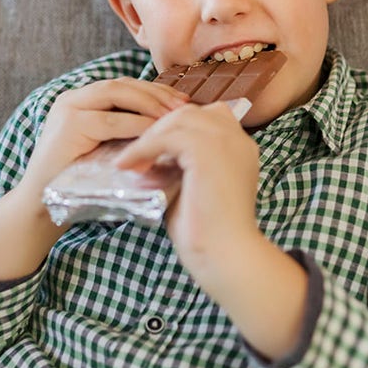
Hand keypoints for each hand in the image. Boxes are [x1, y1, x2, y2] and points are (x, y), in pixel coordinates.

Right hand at [20, 78, 189, 195]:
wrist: (42, 209)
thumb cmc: (80, 186)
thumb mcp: (108, 151)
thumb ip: (128, 134)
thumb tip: (172, 128)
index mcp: (82, 101)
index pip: (125, 86)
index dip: (156, 91)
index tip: (184, 102)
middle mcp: (73, 98)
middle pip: (123, 84)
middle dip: (157, 93)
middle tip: (186, 106)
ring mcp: (68, 109)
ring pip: (116, 94)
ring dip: (150, 104)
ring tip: (175, 116)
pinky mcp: (68, 126)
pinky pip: (109, 121)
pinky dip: (136, 125)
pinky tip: (157, 132)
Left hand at [114, 101, 262, 283]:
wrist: (225, 255)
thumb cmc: (208, 233)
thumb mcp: (193, 189)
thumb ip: (180, 168)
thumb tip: (149, 158)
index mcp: (239, 149)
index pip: (207, 117)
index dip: (178, 128)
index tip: (153, 149)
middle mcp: (238, 139)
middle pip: (191, 112)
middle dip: (160, 129)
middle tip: (138, 154)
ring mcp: (225, 141)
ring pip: (178, 119)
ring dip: (151, 137)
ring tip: (132, 161)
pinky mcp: (207, 150)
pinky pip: (166, 136)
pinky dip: (143, 148)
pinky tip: (128, 165)